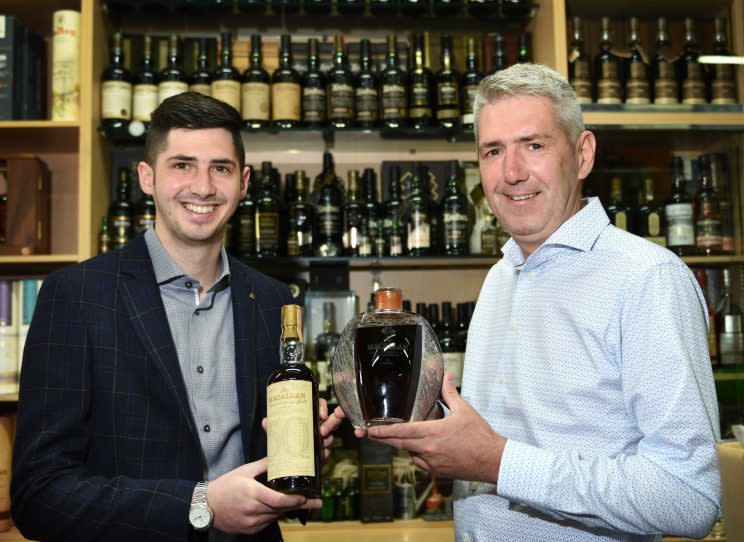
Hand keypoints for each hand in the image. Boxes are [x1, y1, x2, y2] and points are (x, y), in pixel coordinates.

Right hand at [207, 458, 320, 533]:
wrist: (206, 506)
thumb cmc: (225, 486)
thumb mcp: (244, 471)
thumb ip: (263, 465)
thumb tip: (279, 456)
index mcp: (252, 493)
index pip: (277, 500)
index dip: (293, 500)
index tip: (306, 497)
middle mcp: (252, 510)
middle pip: (280, 509)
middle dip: (300, 505)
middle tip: (318, 502)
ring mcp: (251, 522)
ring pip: (276, 516)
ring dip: (288, 509)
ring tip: (305, 503)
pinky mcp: (250, 529)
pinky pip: (268, 522)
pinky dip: (276, 514)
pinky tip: (282, 508)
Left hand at [262, 399, 344, 462]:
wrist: (285, 462)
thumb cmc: (284, 441)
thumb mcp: (277, 432)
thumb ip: (272, 427)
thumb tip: (265, 422)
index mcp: (308, 416)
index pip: (319, 405)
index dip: (323, 407)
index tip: (322, 415)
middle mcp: (317, 426)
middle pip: (331, 419)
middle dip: (331, 424)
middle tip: (322, 431)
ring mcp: (321, 440)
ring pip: (331, 436)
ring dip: (327, 440)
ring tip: (321, 445)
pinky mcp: (321, 454)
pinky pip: (327, 453)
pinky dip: (325, 454)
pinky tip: (322, 455)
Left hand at [366, 372, 506, 483]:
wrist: (493, 461)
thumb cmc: (480, 436)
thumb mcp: (464, 410)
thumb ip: (450, 393)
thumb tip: (446, 375)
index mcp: (433, 433)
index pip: (402, 432)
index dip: (383, 431)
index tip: (369, 430)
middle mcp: (429, 450)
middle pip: (399, 444)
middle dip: (383, 439)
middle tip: (368, 435)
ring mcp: (433, 463)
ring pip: (410, 454)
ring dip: (405, 446)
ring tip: (404, 436)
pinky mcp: (439, 472)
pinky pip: (421, 463)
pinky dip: (418, 455)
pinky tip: (424, 448)